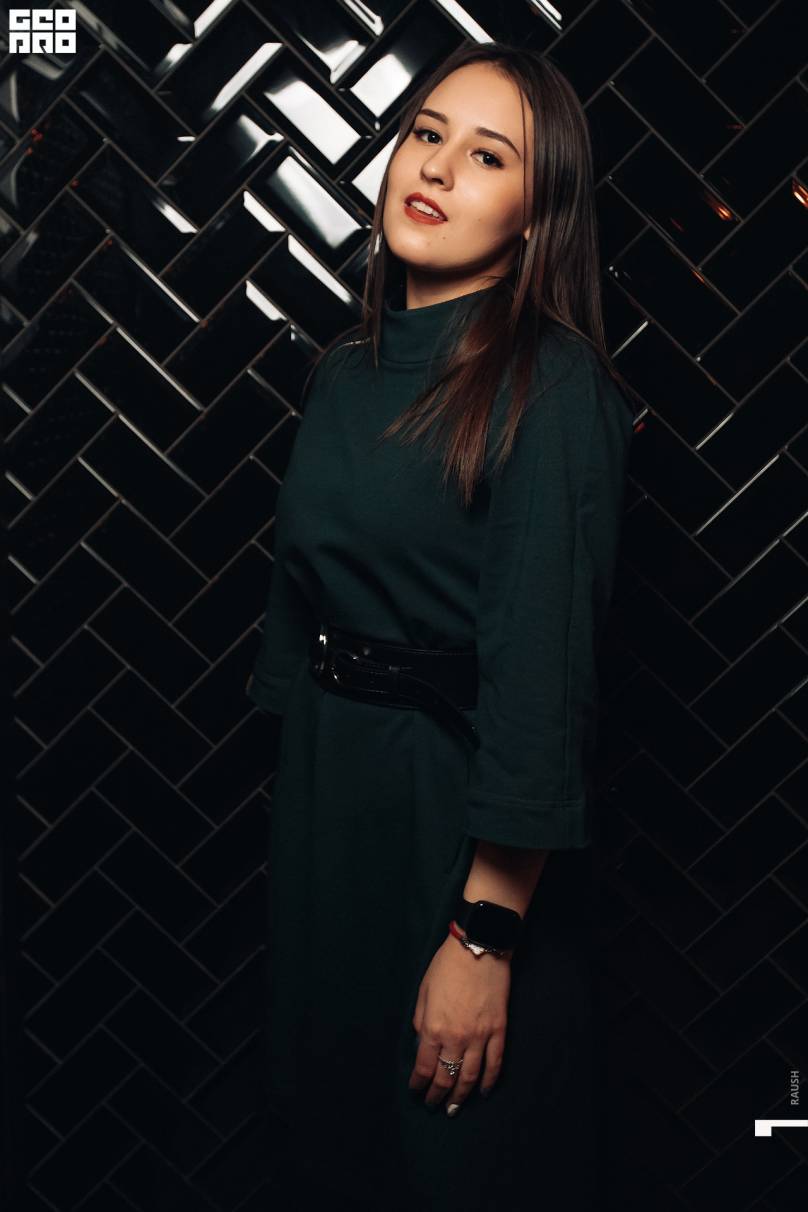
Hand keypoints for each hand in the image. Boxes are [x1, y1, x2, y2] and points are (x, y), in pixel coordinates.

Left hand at [407, 933, 510, 1114]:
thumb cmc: (447, 966)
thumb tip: (421, 1043)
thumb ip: (421, 1021)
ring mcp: (480, 1037)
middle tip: (433, 1105)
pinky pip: (495, 1064)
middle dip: (437, 1095)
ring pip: (469, 1076)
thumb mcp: (424, 991)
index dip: (419, 1084)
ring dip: (460, 1097)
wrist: (480, 947)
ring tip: (454, 1109)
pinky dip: (489, 1081)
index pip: (424, 1067)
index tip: (416, 1091)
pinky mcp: (499, 1031)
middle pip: (446, 1077)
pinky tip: (482, 1091)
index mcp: (434, 1028)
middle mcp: (456, 1038)